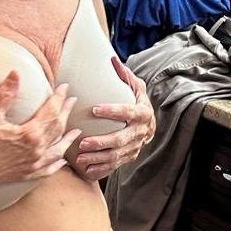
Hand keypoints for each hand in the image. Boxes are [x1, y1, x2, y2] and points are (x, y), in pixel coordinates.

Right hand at [0, 71, 81, 190]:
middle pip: (58, 128)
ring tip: (76, 132)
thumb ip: (5, 95)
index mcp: (31, 134)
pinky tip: (62, 161)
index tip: (64, 88)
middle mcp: (37, 150)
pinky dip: (58, 164)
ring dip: (68, 139)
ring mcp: (34, 164)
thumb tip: (15, 73)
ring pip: (58, 150)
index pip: (51, 111)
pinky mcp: (28, 174)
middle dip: (65, 112)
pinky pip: (49, 170)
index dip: (59, 98)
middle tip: (72, 101)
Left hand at [74, 56, 154, 181]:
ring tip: (81, 158)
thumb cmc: (138, 101)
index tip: (95, 109)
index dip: (113, 111)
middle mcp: (140, 132)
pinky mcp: (129, 157)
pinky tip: (87, 172)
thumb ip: (124, 75)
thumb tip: (111, 59)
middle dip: (101, 142)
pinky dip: (101, 170)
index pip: (128, 111)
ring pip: (116, 156)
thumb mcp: (136, 86)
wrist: (149, 124)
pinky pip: (115, 165)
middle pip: (121, 139)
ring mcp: (135, 147)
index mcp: (142, 113)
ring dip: (98, 159)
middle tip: (83, 143)